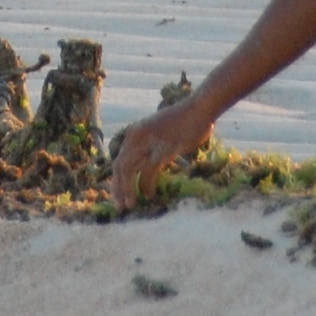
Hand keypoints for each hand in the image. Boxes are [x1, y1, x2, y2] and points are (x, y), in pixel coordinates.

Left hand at [107, 92, 219, 209]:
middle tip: (120, 206)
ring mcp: (148, 142)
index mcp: (134, 133)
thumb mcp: (160, 131)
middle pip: (119, 168)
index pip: (118, 161)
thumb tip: (150, 164)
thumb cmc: (184, 120)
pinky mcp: (161, 148)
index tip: (118, 195)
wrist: (198, 109)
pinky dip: (145, 185)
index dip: (117, 180)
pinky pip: (147, 172)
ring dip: (126, 190)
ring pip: (127, 171)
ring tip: (130, 205)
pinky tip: (149, 195)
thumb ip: (151, 146)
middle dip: (117, 189)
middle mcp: (136, 137)